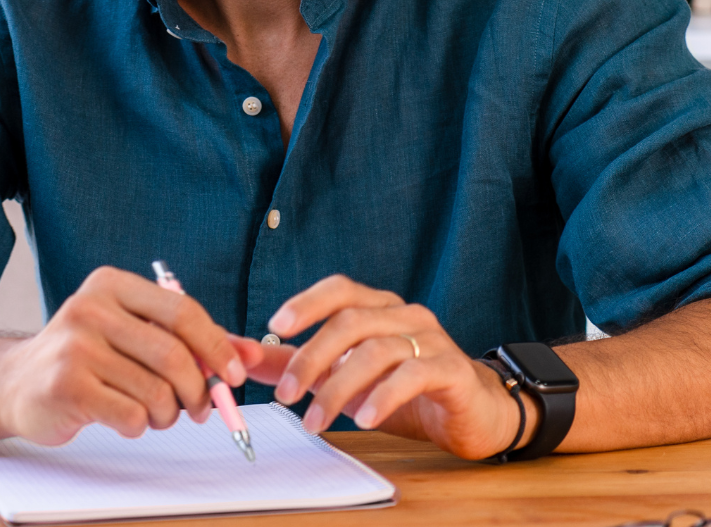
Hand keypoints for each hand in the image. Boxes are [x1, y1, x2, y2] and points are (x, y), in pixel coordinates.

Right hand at [0, 266, 258, 445]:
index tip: (233, 374)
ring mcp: (75, 347)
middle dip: (198, 390)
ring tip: (156, 414)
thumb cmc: (85, 359)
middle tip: (201, 408)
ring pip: (156, 391)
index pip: (182, 310)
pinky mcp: (67, 386)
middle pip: (173, 354)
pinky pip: (131, 415)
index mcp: (111, 285)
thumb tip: (251, 355)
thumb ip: (191, 342)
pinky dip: (138, 425)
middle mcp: (90, 308)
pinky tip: (123, 419)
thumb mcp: (134, 335)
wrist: (16, 384)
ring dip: (167, 414)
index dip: (216, 346)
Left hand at [257, 275, 520, 459]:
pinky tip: (365, 419)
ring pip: (376, 351)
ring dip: (338, 388)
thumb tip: (238, 353)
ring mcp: (432, 339)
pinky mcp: (452, 370)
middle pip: (350, 322)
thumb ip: (293, 362)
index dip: (307, 302)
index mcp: (379, 308)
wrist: (473, 413)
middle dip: (310, 357)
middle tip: (284, 394)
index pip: (339, 290)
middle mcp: (405, 315)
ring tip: (315, 420)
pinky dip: (384, 396)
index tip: (274, 326)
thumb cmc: (404, 390)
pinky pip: (414, 374)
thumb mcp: (343, 376)